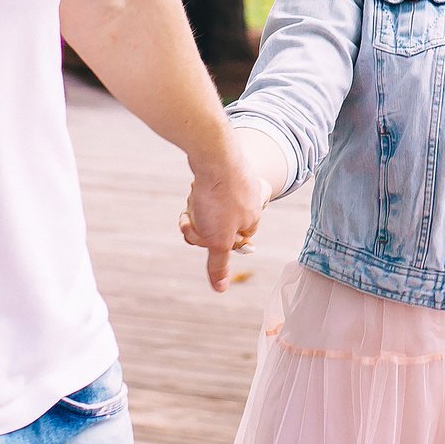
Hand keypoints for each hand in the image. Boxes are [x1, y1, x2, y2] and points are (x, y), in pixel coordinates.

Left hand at [178, 136, 273, 293]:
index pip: (229, 243)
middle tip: (192, 215)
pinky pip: (208, 191)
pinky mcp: (226, 172)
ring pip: (209, 209)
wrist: (213, 153)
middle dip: (199, 224)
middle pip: (217, 227)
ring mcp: (238, 186)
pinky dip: (198, 192)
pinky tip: (196, 185)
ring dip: (195, 208)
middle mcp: (250, 203)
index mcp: (253, 220)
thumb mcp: (218, 240)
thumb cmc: (220, 197)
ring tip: (194, 196)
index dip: (210, 241)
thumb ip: (220, 265)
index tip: (204, 233)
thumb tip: (221, 290)